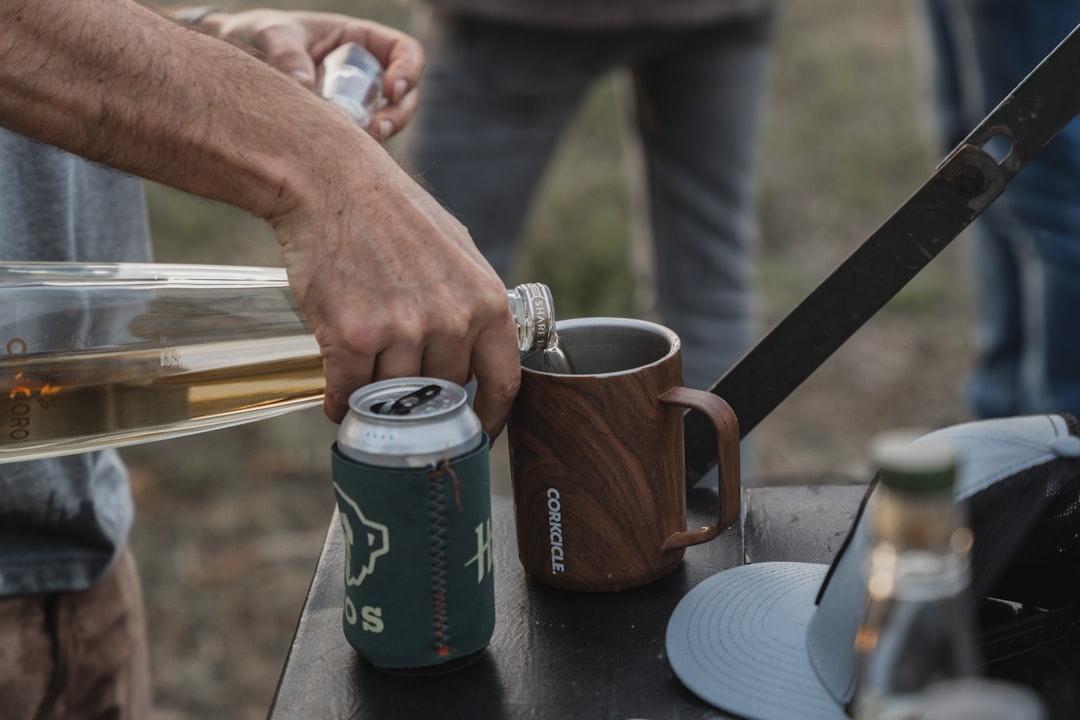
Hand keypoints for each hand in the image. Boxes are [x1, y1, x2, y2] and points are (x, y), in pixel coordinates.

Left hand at [204, 10, 422, 140]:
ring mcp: (359, 101)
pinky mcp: (346, 125)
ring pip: (390, 120)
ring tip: (366, 142)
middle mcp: (368, 71)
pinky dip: (363, 147)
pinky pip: (365, 139)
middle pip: (406, 94)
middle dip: (400, 113)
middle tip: (379, 128)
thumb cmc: (259, 35)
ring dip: (385, 133)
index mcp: (361, 38)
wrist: (237, 58)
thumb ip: (286, 52)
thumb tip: (304, 84)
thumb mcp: (270, 34)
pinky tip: (345, 153)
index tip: (390, 88)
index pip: (405, 51)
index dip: (408, 70)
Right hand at [270, 150, 521, 438]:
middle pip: (443, 393)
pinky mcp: (354, 335)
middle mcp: (452, 320)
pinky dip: (341, 403)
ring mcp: (403, 329)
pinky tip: (337, 400)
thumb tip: (479, 355)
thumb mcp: (458, 251)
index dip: (490, 418)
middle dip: (421, 402)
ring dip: (378, 403)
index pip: (504, 381)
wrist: (329, 181)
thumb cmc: (392, 212)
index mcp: (487, 301)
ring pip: (394, 396)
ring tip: (364, 394)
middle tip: (401, 400)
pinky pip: (350, 393)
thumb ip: (474, 304)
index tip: (474, 434)